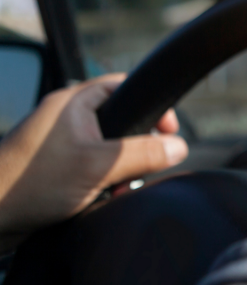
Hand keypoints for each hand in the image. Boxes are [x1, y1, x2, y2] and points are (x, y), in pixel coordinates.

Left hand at [0, 74, 187, 249]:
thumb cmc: (29, 184)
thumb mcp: (98, 166)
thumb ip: (143, 153)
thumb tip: (178, 147)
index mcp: (73, 102)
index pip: (124, 86)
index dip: (151, 107)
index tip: (169, 131)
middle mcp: (64, 117)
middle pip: (120, 121)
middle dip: (136, 148)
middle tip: (141, 167)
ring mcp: (57, 143)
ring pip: (107, 149)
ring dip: (118, 171)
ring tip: (114, 188)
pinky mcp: (53, 167)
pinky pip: (91, 168)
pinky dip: (100, 182)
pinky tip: (97, 198)